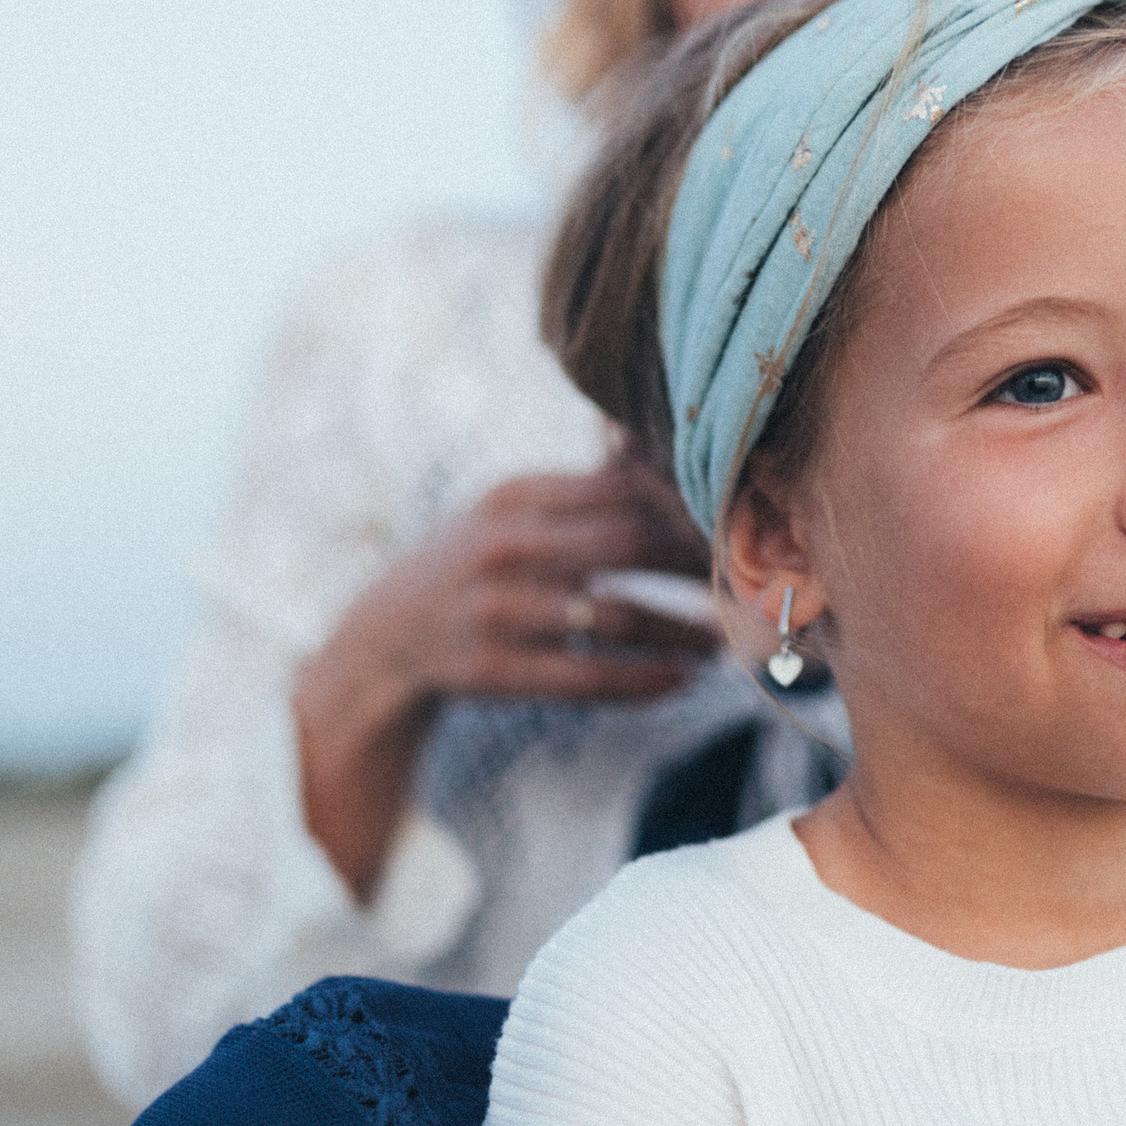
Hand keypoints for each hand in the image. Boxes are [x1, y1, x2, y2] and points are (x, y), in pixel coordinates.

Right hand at [294, 442, 720, 898]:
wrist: (383, 638)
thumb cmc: (471, 563)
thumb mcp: (509, 511)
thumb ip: (582, 486)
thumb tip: (659, 444)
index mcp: (514, 495)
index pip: (620, 490)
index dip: (684, 509)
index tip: (730, 528)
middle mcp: (502, 546)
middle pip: (626, 545)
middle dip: (694, 565)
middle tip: (741, 583)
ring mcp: (494, 610)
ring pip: (613, 618)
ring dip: (680, 631)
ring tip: (722, 642)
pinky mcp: (489, 671)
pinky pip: (584, 678)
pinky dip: (641, 680)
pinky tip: (680, 681)